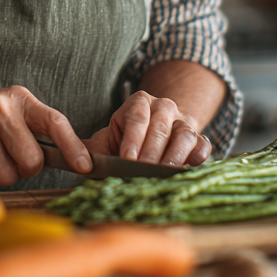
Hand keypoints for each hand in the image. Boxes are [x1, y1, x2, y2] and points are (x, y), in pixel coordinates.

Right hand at [0, 82, 91, 185]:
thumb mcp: (8, 107)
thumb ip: (34, 127)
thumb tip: (70, 156)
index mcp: (20, 99)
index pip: (55, 121)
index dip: (73, 146)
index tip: (85, 165)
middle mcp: (2, 108)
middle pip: (32, 160)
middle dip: (25, 168)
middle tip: (12, 158)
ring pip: (7, 173)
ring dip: (0, 173)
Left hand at [85, 90, 211, 167]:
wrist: (155, 134)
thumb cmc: (125, 142)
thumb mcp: (106, 140)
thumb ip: (87, 149)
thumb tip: (73, 162)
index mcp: (138, 103)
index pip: (136, 117)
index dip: (131, 139)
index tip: (126, 160)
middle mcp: (164, 107)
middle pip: (159, 127)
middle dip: (150, 151)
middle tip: (142, 171)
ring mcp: (184, 122)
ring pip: (183, 134)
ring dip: (174, 155)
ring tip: (165, 173)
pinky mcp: (199, 139)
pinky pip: (203, 145)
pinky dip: (198, 156)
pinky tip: (190, 168)